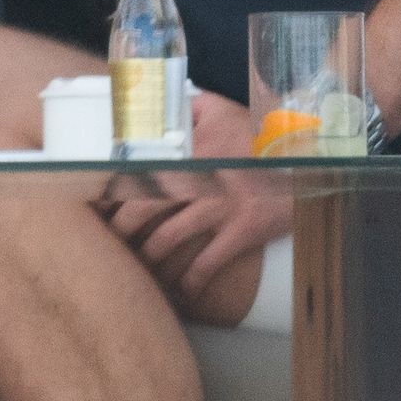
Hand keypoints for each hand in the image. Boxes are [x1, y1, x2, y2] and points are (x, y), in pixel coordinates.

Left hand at [104, 91, 290, 303]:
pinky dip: (191, 282)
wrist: (306, 156)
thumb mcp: (219, 107)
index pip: (134, 171)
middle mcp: (196, 178)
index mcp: (185, 150)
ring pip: (167, 239)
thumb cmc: (257, 132)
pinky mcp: (242, 230)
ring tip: (138, 269)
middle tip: (109, 245)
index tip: (95, 208)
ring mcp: (219, 206)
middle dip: (120, 231)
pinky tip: (182, 293)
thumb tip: (153, 108)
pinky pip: (208, 263)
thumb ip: (183, 107)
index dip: (108, 192)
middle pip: (141, 209)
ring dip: (148, 259)